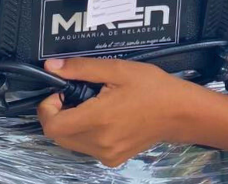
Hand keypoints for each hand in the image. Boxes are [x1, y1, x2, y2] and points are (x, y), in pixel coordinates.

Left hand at [37, 58, 199, 166]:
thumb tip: (52, 67)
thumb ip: (81, 69)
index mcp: (98, 119)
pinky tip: (104, 117)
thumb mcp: (118, 69)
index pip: (52, 125)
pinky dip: (85, 133)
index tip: (60, 92)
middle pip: (57, 135)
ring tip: (93, 103)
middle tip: (76, 94)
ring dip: (71, 123)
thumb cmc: (152, 87)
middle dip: (58, 114)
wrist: (180, 112)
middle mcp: (99, 143)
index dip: (47, 107)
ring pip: (70, 142)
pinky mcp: (113, 159)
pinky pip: (86, 148)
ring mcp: (106, 154)